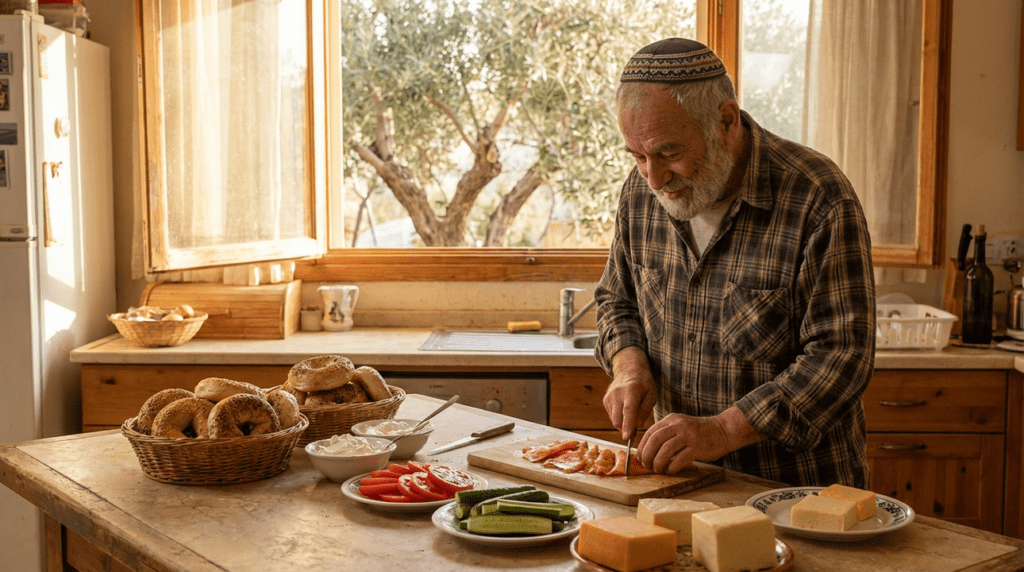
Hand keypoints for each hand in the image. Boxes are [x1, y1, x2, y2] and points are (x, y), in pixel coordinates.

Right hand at [603, 346, 656, 439]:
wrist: (628, 369)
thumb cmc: (643, 383)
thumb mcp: (652, 394)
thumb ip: (645, 411)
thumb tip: (638, 426)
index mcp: (631, 390)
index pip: (629, 411)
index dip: (628, 425)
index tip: (627, 437)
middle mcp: (617, 394)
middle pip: (618, 420)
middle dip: (626, 429)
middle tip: (636, 430)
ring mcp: (609, 397)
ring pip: (615, 420)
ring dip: (623, 423)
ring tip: (633, 415)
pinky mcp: (605, 400)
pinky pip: (612, 416)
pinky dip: (619, 418)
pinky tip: (625, 410)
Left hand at [636, 406, 766, 474]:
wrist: (723, 430)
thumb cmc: (699, 433)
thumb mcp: (680, 427)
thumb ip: (666, 435)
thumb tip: (648, 452)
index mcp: (671, 420)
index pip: (650, 432)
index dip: (642, 447)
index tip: (640, 458)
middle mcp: (678, 425)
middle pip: (655, 440)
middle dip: (647, 455)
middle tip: (647, 465)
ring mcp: (688, 435)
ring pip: (665, 449)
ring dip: (658, 462)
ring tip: (658, 469)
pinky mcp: (697, 447)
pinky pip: (680, 458)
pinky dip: (672, 467)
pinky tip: (671, 470)